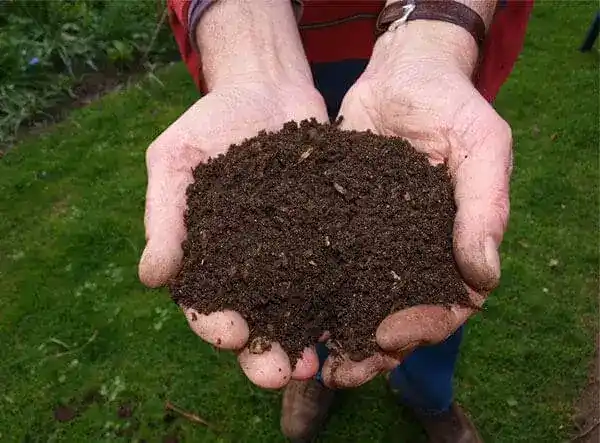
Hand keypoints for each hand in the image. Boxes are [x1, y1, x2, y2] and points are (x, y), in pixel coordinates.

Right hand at [139, 79, 327, 388]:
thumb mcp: (175, 160)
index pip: (206, 305)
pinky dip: (346, 299)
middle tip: (281, 373)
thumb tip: (152, 278)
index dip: (215, 326)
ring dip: (308, 340)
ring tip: (321, 362)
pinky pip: (339, 273)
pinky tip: (359, 317)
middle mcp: (252, 267)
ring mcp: (294, 255)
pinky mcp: (329, 237)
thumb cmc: (210, 123)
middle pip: (257, 322)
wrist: (265, 89)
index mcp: (209, 258)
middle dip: (266, 353)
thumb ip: (164, 217)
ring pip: (300, 310)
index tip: (231, 334)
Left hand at [320, 21, 512, 387]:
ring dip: (333, 333)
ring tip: (305, 357)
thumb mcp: (481, 146)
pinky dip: (305, 290)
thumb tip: (484, 278)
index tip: (388, 339)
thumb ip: (485, 208)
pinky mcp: (336, 224)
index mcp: (452, 246)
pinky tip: (281, 308)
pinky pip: (322, 264)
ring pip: (355, 300)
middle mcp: (410, 253)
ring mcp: (372, 241)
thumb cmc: (451, 105)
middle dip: (369, 350)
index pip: (445, 306)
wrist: (401, 74)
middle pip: (394, 317)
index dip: (421, 330)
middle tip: (338, 372)